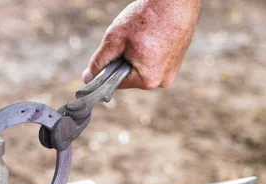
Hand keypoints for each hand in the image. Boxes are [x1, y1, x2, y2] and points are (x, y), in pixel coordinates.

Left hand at [83, 0, 201, 88]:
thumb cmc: (146, 17)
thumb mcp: (114, 39)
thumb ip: (99, 61)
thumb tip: (87, 78)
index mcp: (147, 80)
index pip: (117, 84)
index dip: (108, 70)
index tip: (108, 54)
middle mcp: (163, 81)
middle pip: (131, 76)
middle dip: (124, 60)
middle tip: (127, 40)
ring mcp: (173, 70)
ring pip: (143, 68)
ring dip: (136, 55)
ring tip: (141, 36)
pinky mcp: (178, 60)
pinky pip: (155, 60)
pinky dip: (149, 51)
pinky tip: (150, 35)